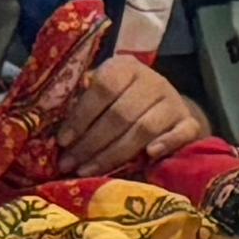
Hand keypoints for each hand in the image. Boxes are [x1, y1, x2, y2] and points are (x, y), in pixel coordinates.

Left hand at [51, 49, 205, 175]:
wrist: (163, 104)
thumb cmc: (120, 100)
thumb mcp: (100, 92)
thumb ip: (80, 100)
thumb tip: (48, 117)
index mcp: (125, 67)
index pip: (103, 88)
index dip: (81, 116)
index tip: (62, 141)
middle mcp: (152, 81)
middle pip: (121, 114)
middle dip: (91, 143)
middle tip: (70, 165)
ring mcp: (173, 101)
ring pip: (144, 128)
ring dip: (114, 153)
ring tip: (89, 170)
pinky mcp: (189, 121)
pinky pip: (181, 133)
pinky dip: (166, 143)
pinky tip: (148, 156)